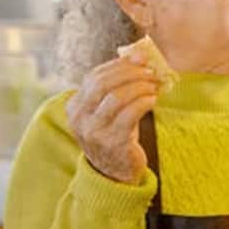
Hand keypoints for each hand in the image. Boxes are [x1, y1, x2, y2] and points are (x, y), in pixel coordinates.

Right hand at [66, 55, 160, 183]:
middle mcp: (79, 118)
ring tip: (154, 86)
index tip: (140, 59)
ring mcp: (94, 131)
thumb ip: (117, 86)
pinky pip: (129, 114)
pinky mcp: (112, 142)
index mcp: (75, 106)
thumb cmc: (116, 135)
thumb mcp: (110, 110)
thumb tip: (138, 54)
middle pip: (103, 84)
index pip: (94, 76)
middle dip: (130, 73)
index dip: (119, 65)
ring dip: (140, 87)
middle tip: (150, 72)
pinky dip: (144, 102)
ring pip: (117, 97)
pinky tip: (153, 100)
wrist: (115, 174)